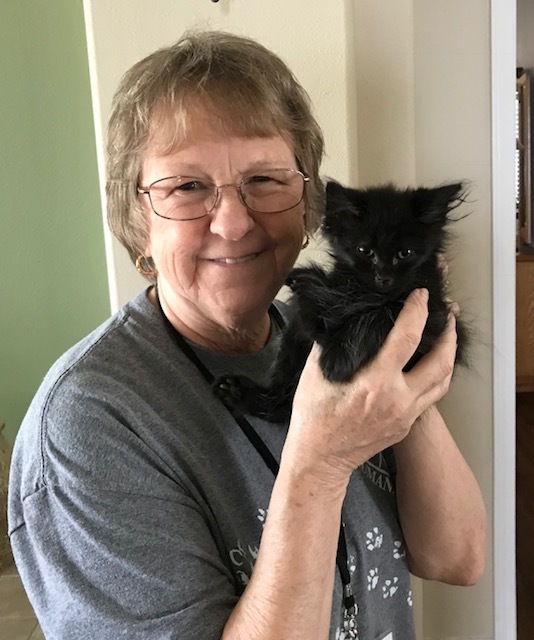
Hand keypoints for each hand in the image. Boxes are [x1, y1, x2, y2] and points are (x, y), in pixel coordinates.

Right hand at [284, 288, 457, 484]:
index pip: (407, 338)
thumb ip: (332, 344)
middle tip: (447, 314)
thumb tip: (343, 319)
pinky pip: (429, 397)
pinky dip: (434, 376)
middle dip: (449, 333)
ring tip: (446, 336)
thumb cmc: (314, 417)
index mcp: (375, 382)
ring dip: (448, 356)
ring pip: (443, 382)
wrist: (319, 459)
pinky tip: (427, 364)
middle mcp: (397, 400)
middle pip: (441, 362)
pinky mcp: (405, 426)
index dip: (417, 311)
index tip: (420, 294)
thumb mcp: (315, 373)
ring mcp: (405, 416)